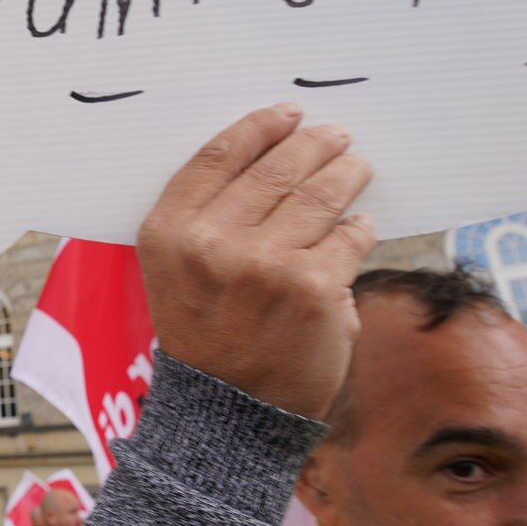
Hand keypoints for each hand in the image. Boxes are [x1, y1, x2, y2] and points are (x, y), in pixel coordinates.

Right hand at [136, 104, 375, 417]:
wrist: (226, 412)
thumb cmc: (207, 334)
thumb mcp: (177, 271)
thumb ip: (208, 217)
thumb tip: (277, 157)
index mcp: (168, 232)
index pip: (219, 156)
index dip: (259, 127)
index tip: (288, 114)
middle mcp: (210, 243)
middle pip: (275, 168)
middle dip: (314, 144)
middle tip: (336, 136)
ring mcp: (264, 264)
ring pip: (319, 195)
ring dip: (345, 174)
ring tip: (356, 166)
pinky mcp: (313, 289)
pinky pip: (347, 239)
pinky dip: (358, 229)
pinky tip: (358, 227)